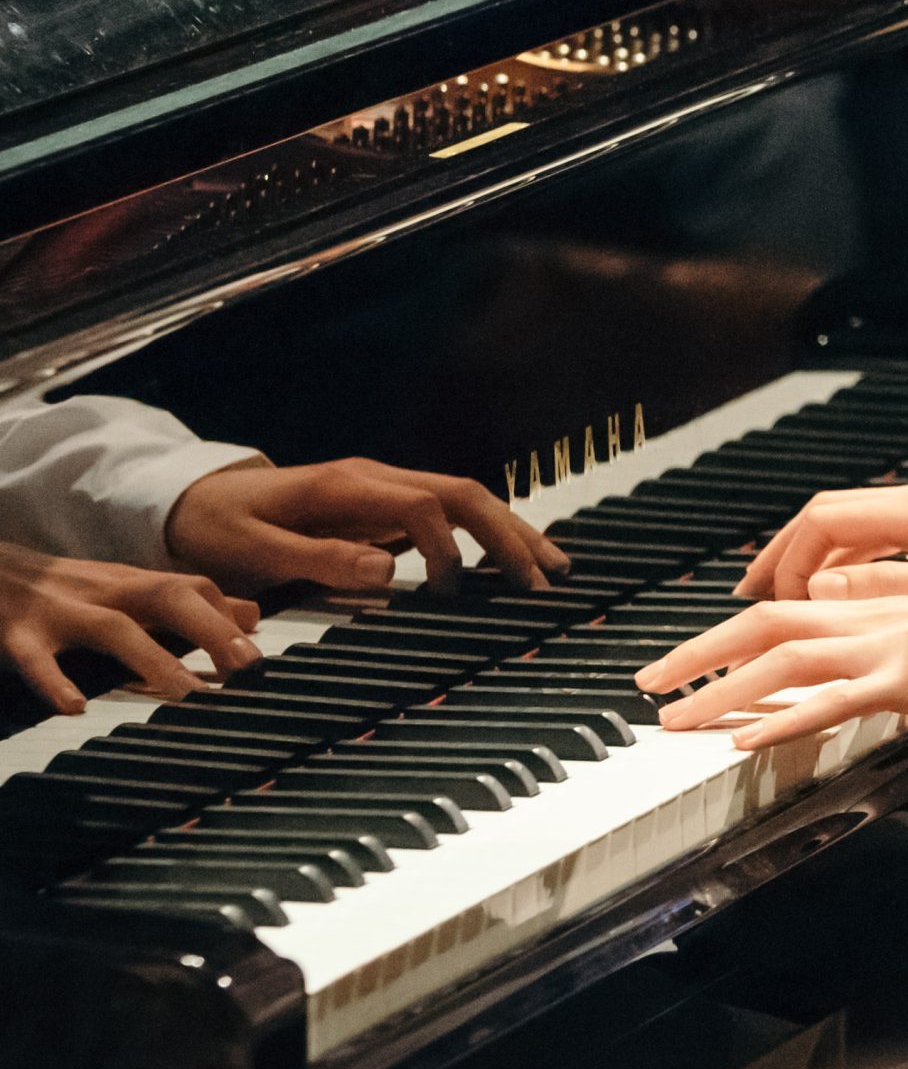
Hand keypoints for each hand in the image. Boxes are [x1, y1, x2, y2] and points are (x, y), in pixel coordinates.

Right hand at [0, 542, 261, 713]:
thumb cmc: (63, 589)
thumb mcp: (127, 590)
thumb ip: (187, 605)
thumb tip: (252, 616)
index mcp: (132, 583)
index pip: (193, 587)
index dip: (229, 617)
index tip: (259, 657)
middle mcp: (104, 591)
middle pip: (167, 597)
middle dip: (211, 628)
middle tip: (246, 667)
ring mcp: (60, 610)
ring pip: (112, 628)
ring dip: (152, 658)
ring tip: (185, 693)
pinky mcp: (15, 634)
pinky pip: (35, 658)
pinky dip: (55, 681)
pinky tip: (73, 708)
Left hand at [165, 459, 571, 595]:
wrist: (195, 497)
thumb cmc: (218, 527)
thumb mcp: (253, 549)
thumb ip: (318, 559)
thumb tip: (388, 572)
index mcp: (345, 486)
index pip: (423, 505)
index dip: (445, 547)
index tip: (450, 591)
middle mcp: (375, 477)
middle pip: (463, 493)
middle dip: (508, 533)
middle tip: (543, 579)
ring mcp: (384, 487)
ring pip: (466, 498)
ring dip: (510, 531)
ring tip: (551, 568)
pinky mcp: (386, 503)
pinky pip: (451, 512)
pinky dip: (489, 532)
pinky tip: (513, 558)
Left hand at [634, 588, 907, 749]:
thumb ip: (887, 634)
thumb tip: (845, 656)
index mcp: (874, 607)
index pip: (781, 610)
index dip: (726, 634)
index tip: (684, 661)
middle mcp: (870, 620)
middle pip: (764, 624)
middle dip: (697, 654)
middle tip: (648, 685)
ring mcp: (885, 647)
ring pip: (783, 658)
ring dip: (719, 690)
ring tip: (672, 720)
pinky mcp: (907, 679)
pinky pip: (832, 698)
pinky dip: (784, 716)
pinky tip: (747, 738)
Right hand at [737, 480, 907, 601]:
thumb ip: (891, 587)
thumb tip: (823, 590)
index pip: (825, 519)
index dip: (785, 558)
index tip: (765, 599)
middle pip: (830, 523)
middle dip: (782, 560)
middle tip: (744, 601)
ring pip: (853, 536)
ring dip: (812, 568)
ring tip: (780, 606)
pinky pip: (881, 549)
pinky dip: (848, 572)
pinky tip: (840, 600)